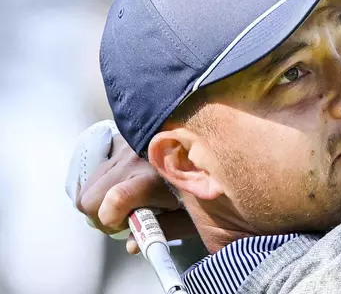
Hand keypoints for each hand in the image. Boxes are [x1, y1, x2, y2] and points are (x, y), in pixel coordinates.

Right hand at [67, 121, 196, 252]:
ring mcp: (121, 148)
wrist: (206, 144)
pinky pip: (94, 170)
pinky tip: (122, 185)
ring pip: (87, 186)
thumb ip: (163, 231)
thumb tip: (131, 246)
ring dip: (99, 201)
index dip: (111, 221)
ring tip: (125, 202)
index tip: (126, 226)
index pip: (116, 200)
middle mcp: (132, 161)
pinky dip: (101, 184)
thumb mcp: (190, 214)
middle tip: (124, 219)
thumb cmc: (199, 187)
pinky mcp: (117, 141)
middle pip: (90, 199)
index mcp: (153, 180)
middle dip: (100, 218)